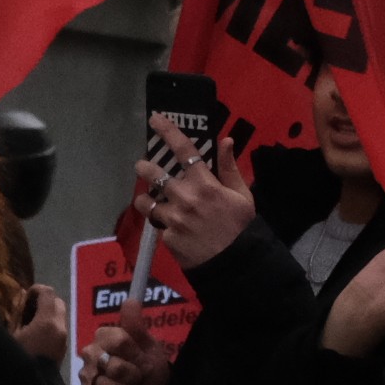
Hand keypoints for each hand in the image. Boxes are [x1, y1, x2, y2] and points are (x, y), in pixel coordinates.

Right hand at [11, 284, 70, 369]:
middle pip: (57, 302)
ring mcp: (63, 340)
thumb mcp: (7, 336)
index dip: (35, 290)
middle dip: (42, 301)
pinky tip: (32, 336)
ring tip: (27, 324)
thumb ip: (12, 317)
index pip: (48, 292)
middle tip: (25, 309)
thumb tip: (16, 305)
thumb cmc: (15, 360)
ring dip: (45, 315)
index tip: (22, 298)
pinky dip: (48, 327)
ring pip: (59, 317)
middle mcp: (60, 328)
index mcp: (48, 321)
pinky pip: (58, 330)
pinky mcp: (62, 351)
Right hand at [82, 322, 172, 384]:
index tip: (144, 361)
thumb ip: (137, 326)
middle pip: (115, 366)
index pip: (120, 341)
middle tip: (138, 378)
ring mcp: (86, 376)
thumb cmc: (147, 366)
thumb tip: (130, 301)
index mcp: (104, 336)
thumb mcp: (149, 345)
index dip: (137, 355)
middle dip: (134, 376)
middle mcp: (91, 353)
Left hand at [134, 141, 258, 266]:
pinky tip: (172, 230)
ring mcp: (173, 218)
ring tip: (148, 200)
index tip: (155, 119)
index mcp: (205, 184)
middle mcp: (185, 197)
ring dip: (145, 198)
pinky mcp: (167, 237)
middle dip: (144, 167)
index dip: (167, 131)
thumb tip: (225, 141)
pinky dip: (162, 225)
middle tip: (142, 166)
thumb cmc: (241, 228)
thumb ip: (229, 168)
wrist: (236, 265)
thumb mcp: (242, 196)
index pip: (184, 150)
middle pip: (154, 174)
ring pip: (147, 201)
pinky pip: (158, 226)